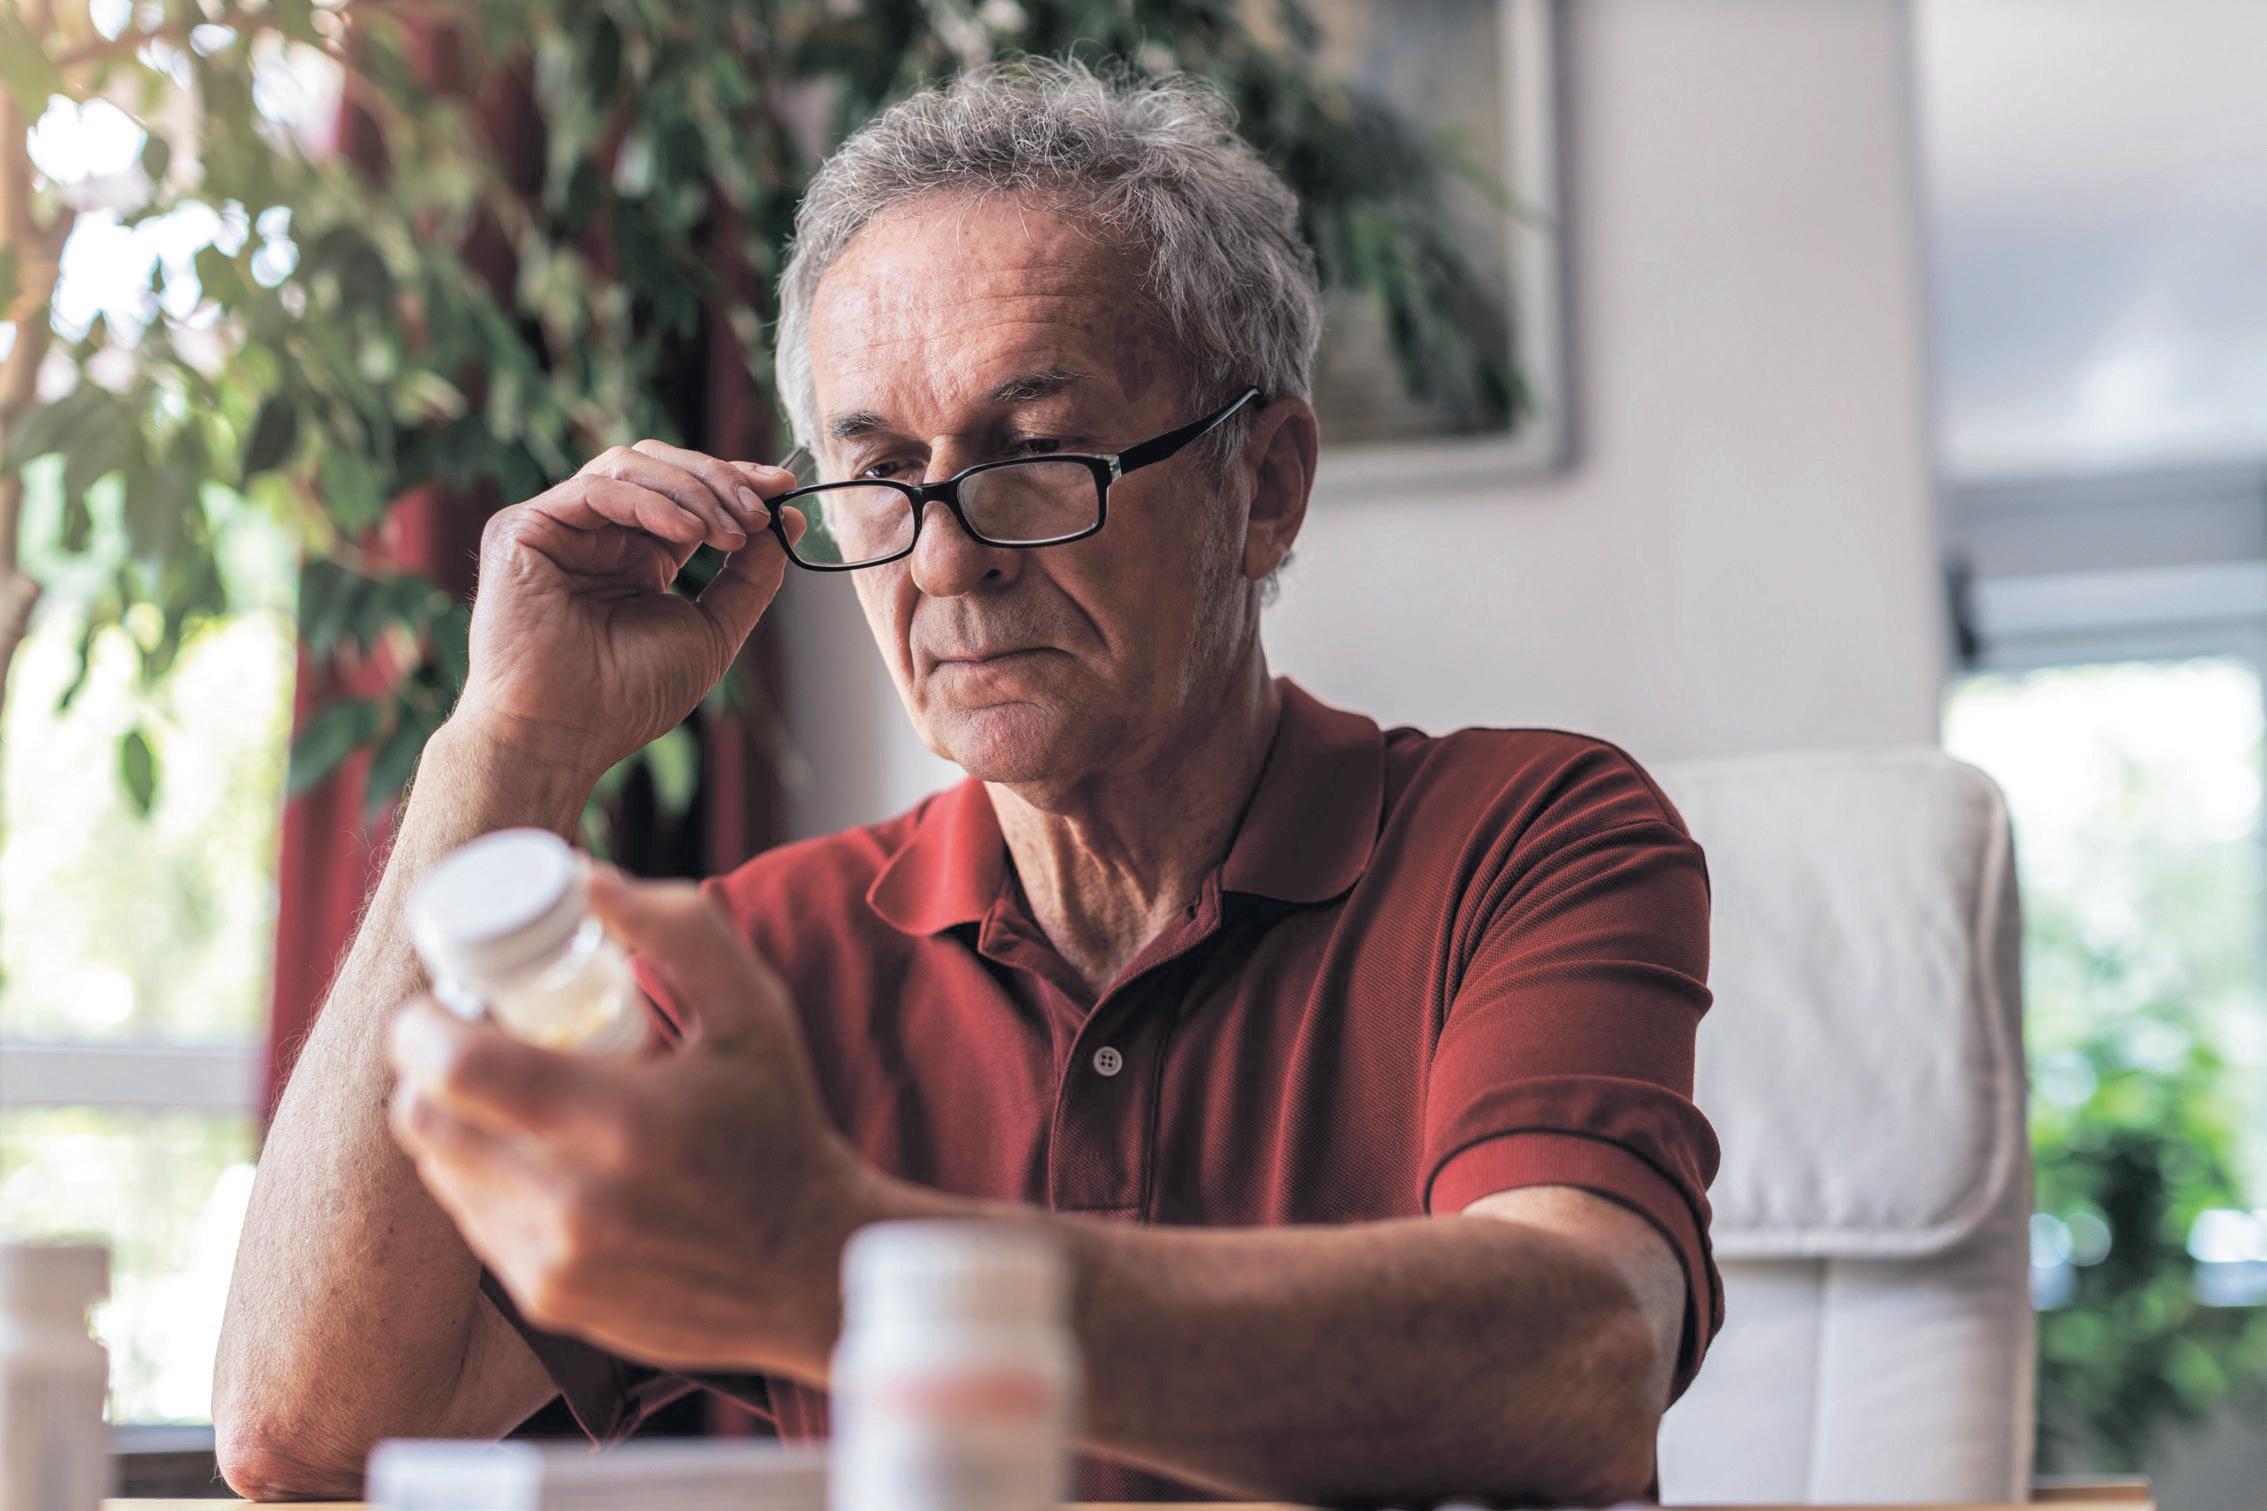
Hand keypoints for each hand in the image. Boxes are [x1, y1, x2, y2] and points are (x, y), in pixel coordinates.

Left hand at [385, 864, 864, 1373]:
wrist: (810, 1268)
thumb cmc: (780, 1126)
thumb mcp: (753, 1010)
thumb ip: (677, 929)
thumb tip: (585, 879)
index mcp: (619, 1121)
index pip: (452, 1067)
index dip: (422, 1024)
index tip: (447, 1001)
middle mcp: (572, 1202)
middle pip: (423, 1120)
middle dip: (428, 1068)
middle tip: (474, 1038)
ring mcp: (553, 1261)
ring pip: (440, 1171)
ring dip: (457, 1122)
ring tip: (516, 1096)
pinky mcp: (548, 1299)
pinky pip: (475, 1220)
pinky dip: (489, 1177)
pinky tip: (545, 1157)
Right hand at [451, 441, 804, 779]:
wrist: (563, 735)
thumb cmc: (628, 698)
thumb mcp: (712, 630)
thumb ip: (749, 576)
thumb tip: (787, 519)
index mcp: (634, 556)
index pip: (685, 493)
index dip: (734, 480)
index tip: (782, 488)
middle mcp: (595, 534)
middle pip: (659, 466)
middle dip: (719, 479)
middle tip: (760, 510)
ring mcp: (557, 527)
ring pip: (630, 466)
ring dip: (693, 491)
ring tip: (730, 532)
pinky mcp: (522, 527)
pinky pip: (595, 490)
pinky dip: (652, 503)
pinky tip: (690, 533)